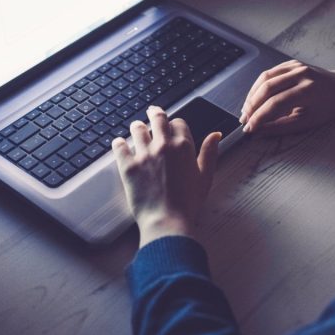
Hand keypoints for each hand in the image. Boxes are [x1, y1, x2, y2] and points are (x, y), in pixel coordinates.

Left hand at [112, 106, 221, 247]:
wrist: (167, 221)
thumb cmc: (187, 203)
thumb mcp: (205, 176)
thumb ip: (210, 153)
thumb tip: (215, 135)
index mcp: (183, 146)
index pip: (178, 122)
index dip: (175, 125)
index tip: (172, 128)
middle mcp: (163, 145)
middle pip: (157, 118)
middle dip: (155, 114)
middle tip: (152, 113)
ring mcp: (144, 154)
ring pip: (137, 128)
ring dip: (137, 127)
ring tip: (136, 128)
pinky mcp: (128, 165)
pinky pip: (119, 145)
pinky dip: (119, 143)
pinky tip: (120, 144)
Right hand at [239, 59, 334, 135]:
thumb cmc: (330, 107)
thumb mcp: (308, 122)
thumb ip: (281, 127)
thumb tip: (259, 131)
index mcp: (308, 90)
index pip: (275, 103)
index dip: (259, 117)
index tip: (249, 129)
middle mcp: (301, 74)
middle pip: (267, 88)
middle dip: (252, 106)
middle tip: (244, 120)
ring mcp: (296, 66)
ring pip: (264, 78)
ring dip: (252, 95)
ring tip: (246, 110)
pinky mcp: (292, 63)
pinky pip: (270, 72)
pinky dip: (259, 85)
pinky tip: (255, 97)